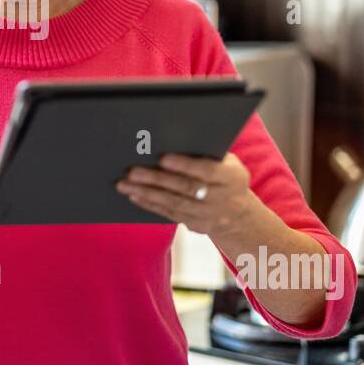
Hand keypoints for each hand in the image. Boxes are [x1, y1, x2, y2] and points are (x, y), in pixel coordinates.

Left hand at [115, 152, 256, 235]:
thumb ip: (206, 153)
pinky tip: (134, 195)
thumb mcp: (227, 163)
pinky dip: (150, 204)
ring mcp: (209, 215)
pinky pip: (170, 214)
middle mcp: (222, 198)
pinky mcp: (196, 226)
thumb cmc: (224, 176)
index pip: (207, 171)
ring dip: (147, 193)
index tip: (163, 158)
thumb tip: (171, 138)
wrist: (238, 213)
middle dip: (157, 179)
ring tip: (125, 184)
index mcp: (232, 177)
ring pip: (174, 203)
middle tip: (133, 171)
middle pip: (186, 188)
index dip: (185, 165)